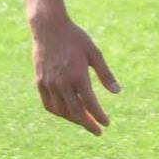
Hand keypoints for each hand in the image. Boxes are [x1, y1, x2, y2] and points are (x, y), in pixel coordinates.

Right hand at [29, 11, 117, 134]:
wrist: (49, 27)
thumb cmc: (75, 38)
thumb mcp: (94, 53)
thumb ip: (105, 74)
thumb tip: (117, 92)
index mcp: (78, 76)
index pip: (91, 104)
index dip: (99, 116)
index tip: (106, 123)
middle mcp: (63, 83)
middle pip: (76, 112)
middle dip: (88, 124)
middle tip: (97, 130)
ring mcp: (49, 84)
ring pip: (61, 111)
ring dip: (74, 119)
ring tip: (83, 120)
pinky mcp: (40, 82)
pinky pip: (48, 104)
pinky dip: (58, 112)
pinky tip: (66, 112)